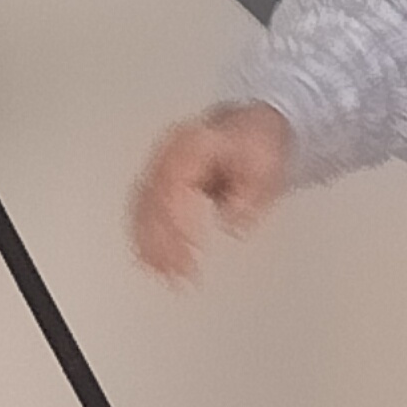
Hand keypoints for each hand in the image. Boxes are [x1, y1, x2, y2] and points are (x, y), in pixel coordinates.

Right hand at [129, 104, 294, 280]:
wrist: (250, 130)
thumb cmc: (255, 146)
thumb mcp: (265, 168)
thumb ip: (248, 196)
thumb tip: (231, 221)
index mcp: (193, 144)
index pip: (174, 185)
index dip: (179, 220)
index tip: (192, 248)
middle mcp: (169, 153)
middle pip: (153, 201)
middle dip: (164, 242)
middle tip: (181, 273)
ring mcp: (159, 166)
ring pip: (142, 210)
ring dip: (151, 247)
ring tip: (168, 276)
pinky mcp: (157, 182)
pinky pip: (142, 212)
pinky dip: (145, 239)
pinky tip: (152, 263)